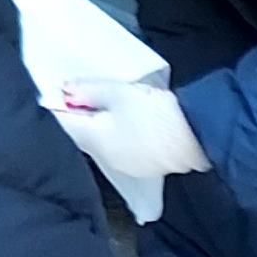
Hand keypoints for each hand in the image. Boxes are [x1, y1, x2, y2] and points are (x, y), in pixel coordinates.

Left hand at [52, 78, 208, 180]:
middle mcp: (106, 159)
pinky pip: (120, 148)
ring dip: (98, 126)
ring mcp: (126, 166)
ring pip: (101, 142)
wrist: (197, 135)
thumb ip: (88, 91)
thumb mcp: (117, 92)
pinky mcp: (144, 166)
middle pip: (82, 134)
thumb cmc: (154, 112)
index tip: (59, 90)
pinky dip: (115, 134)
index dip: (59, 104)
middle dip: (79, 115)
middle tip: (79, 93)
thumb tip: (65, 91)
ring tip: (102, 104)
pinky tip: (123, 121)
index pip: (65, 122)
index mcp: (94, 141)